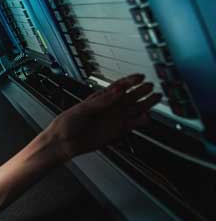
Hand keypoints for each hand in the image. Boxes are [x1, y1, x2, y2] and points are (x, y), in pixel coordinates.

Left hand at [46, 73, 161, 160]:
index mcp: (99, 99)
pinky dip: (140, 121)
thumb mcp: (82, 109)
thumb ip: (101, 101)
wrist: (63, 143)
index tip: (139, 77)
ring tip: (156, 98)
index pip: (117, 87)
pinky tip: (147, 116)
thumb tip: (117, 91)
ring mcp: (113, 120)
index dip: (129, 81)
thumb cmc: (66, 124)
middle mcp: (109, 108)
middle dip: (141, 90)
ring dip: (145, 104)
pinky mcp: (116, 132)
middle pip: (129, 97)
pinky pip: (132, 125)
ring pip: (134, 109)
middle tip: (151, 86)